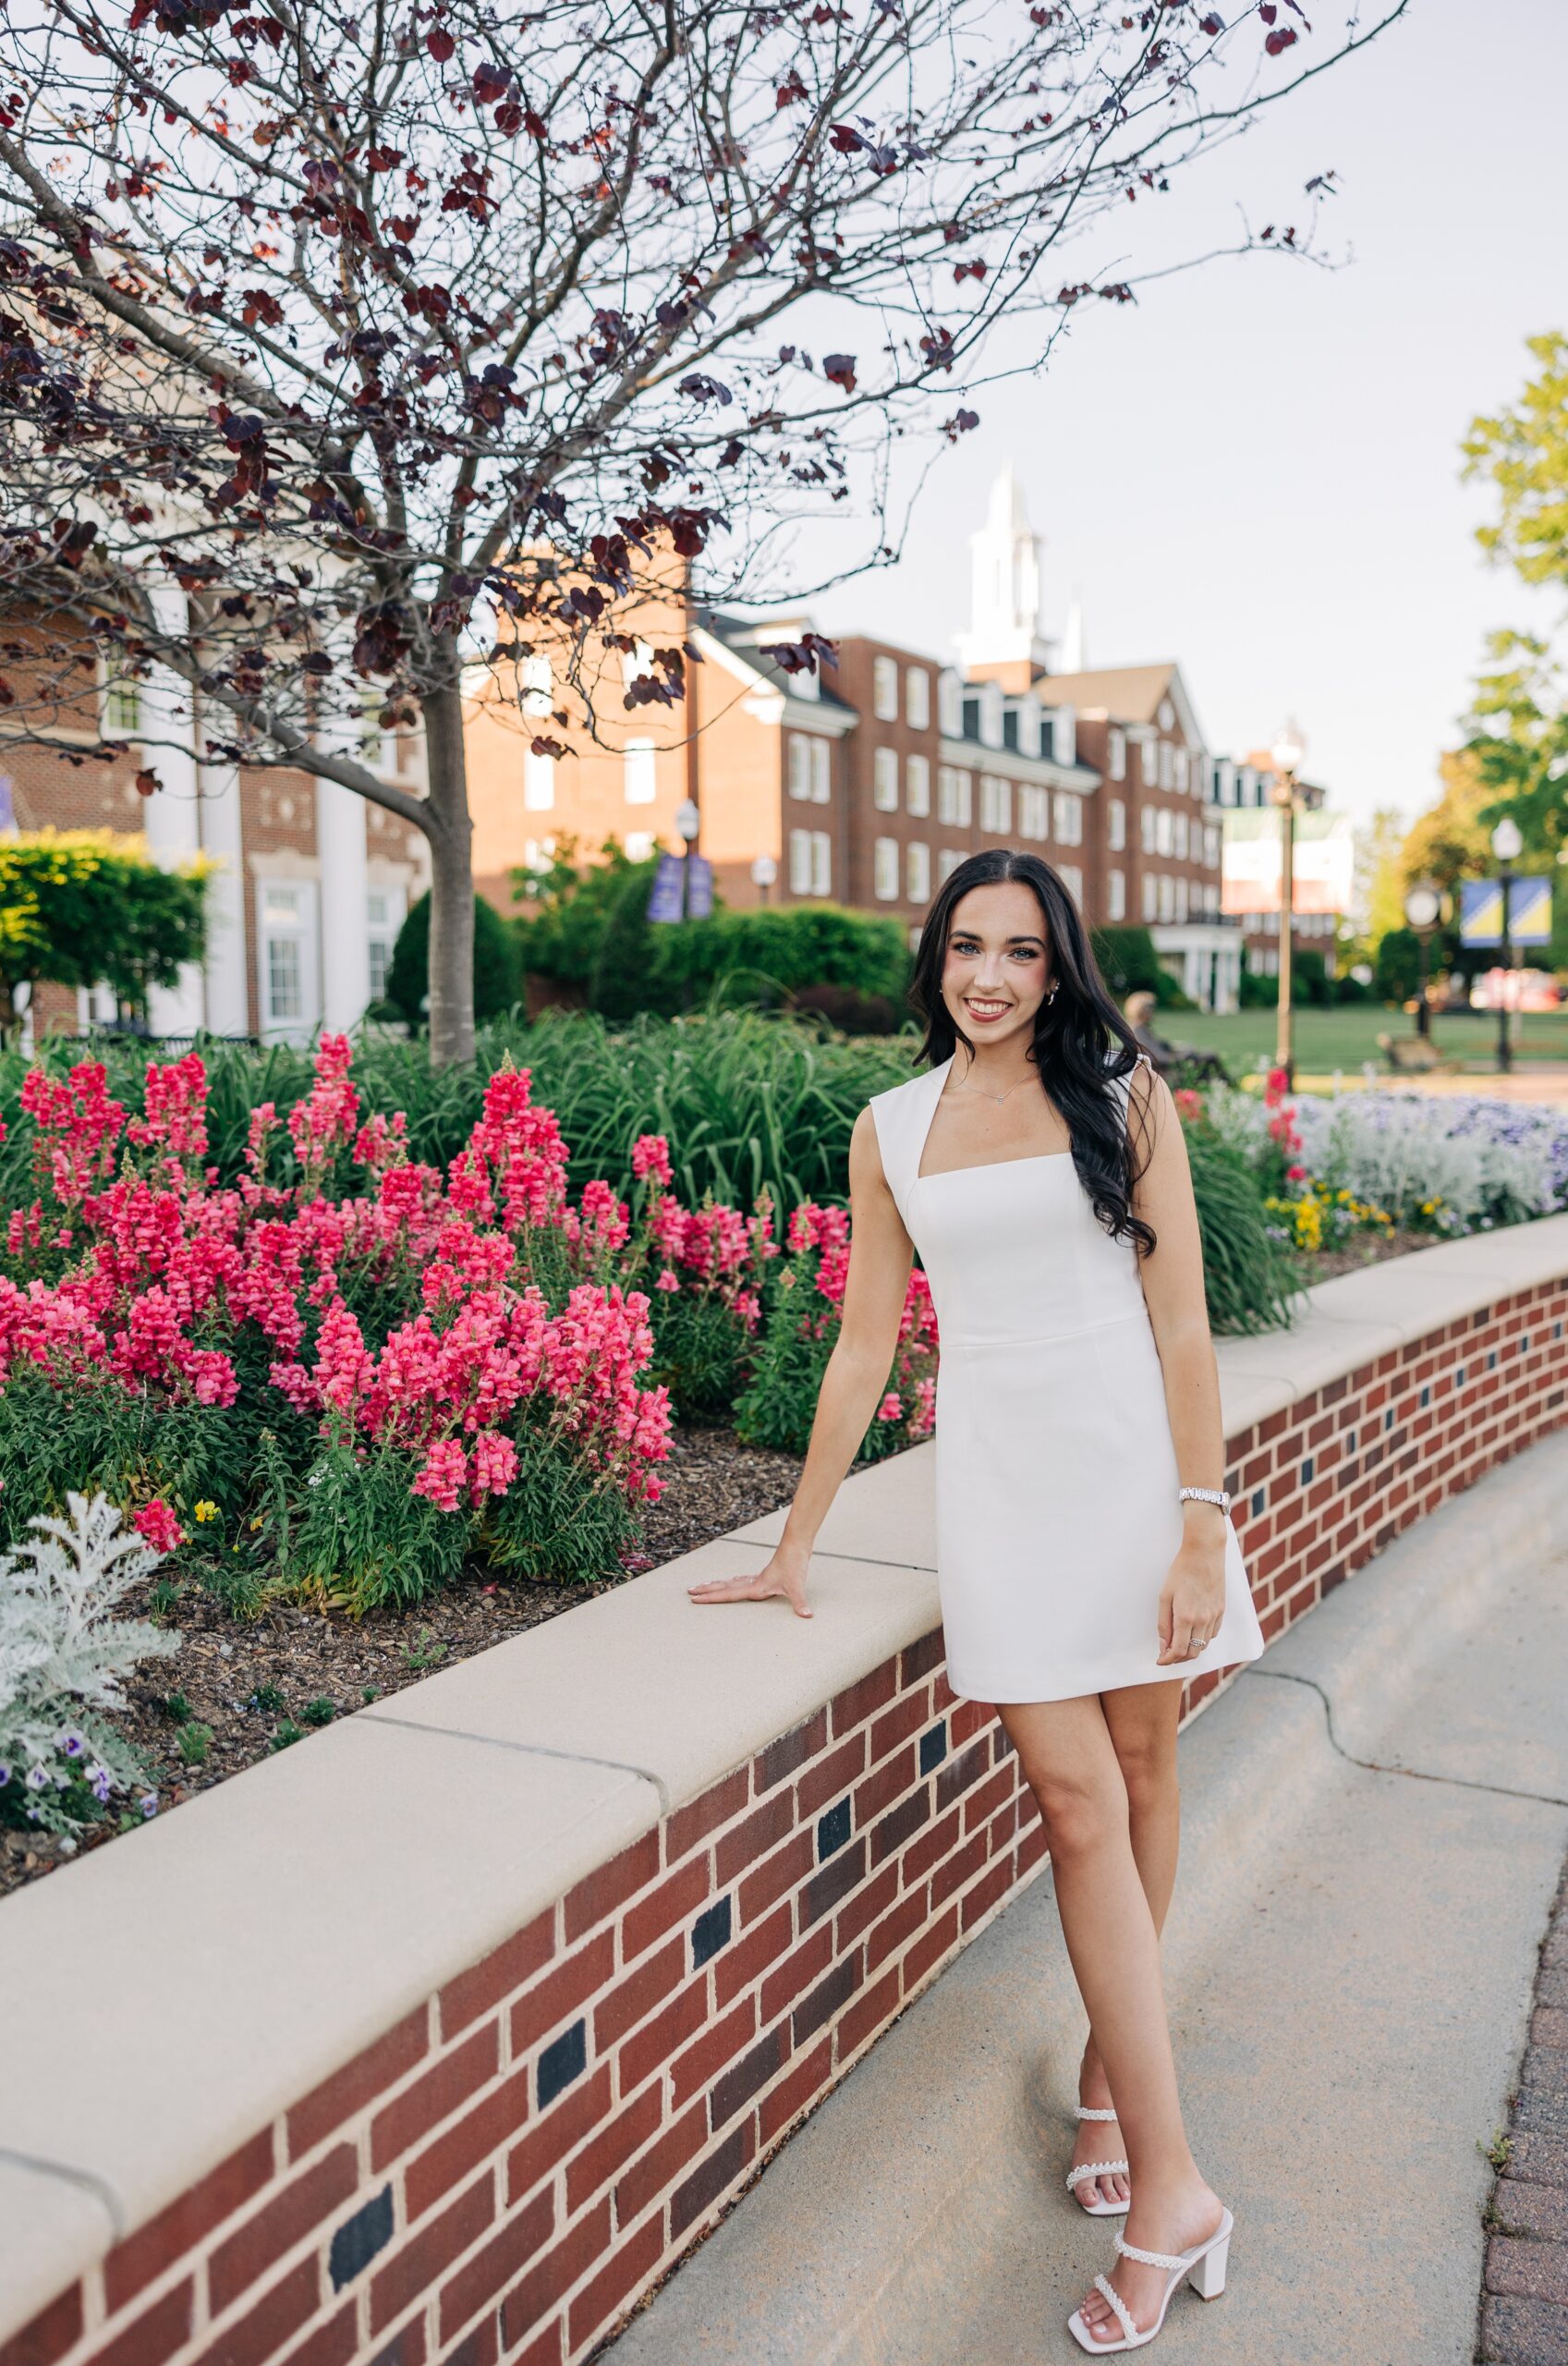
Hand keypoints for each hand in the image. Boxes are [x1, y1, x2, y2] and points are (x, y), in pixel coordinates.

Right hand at [687, 1548, 813, 1618]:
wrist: (796, 1544)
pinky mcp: (764, 1574)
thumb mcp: (797, 1585)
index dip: (711, 1598)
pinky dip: (734, 1582)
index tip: (695, 1599)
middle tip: (690, 1591)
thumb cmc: (795, 1563)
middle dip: (707, 1590)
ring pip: (731, 1582)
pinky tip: (734, 1580)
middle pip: (725, 1587)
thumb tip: (806, 1615)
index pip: (728, 1595)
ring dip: (717, 1585)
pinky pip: (742, 1580)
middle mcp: (753, 1582)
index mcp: (756, 1587)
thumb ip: (799, 1602)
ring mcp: (757, 1577)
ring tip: (703, 1586)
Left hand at [1156, 1532, 1225, 1665]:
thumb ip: (1163, 1623)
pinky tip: (1193, 1633)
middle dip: (1178, 1659)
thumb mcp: (1164, 1596)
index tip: (1160, 1660)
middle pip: (1193, 1653)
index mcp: (1186, 1617)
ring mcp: (1214, 1616)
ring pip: (1204, 1646)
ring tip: (1178, 1644)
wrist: (1204, 1554)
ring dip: (1191, 1650)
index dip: (1168, 1660)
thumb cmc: (1181, 1572)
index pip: (1178, 1651)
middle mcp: (1203, 1620)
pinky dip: (1202, 1639)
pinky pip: (1213, 1634)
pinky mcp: (1221, 1611)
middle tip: (1167, 1655)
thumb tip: (1163, 1645)